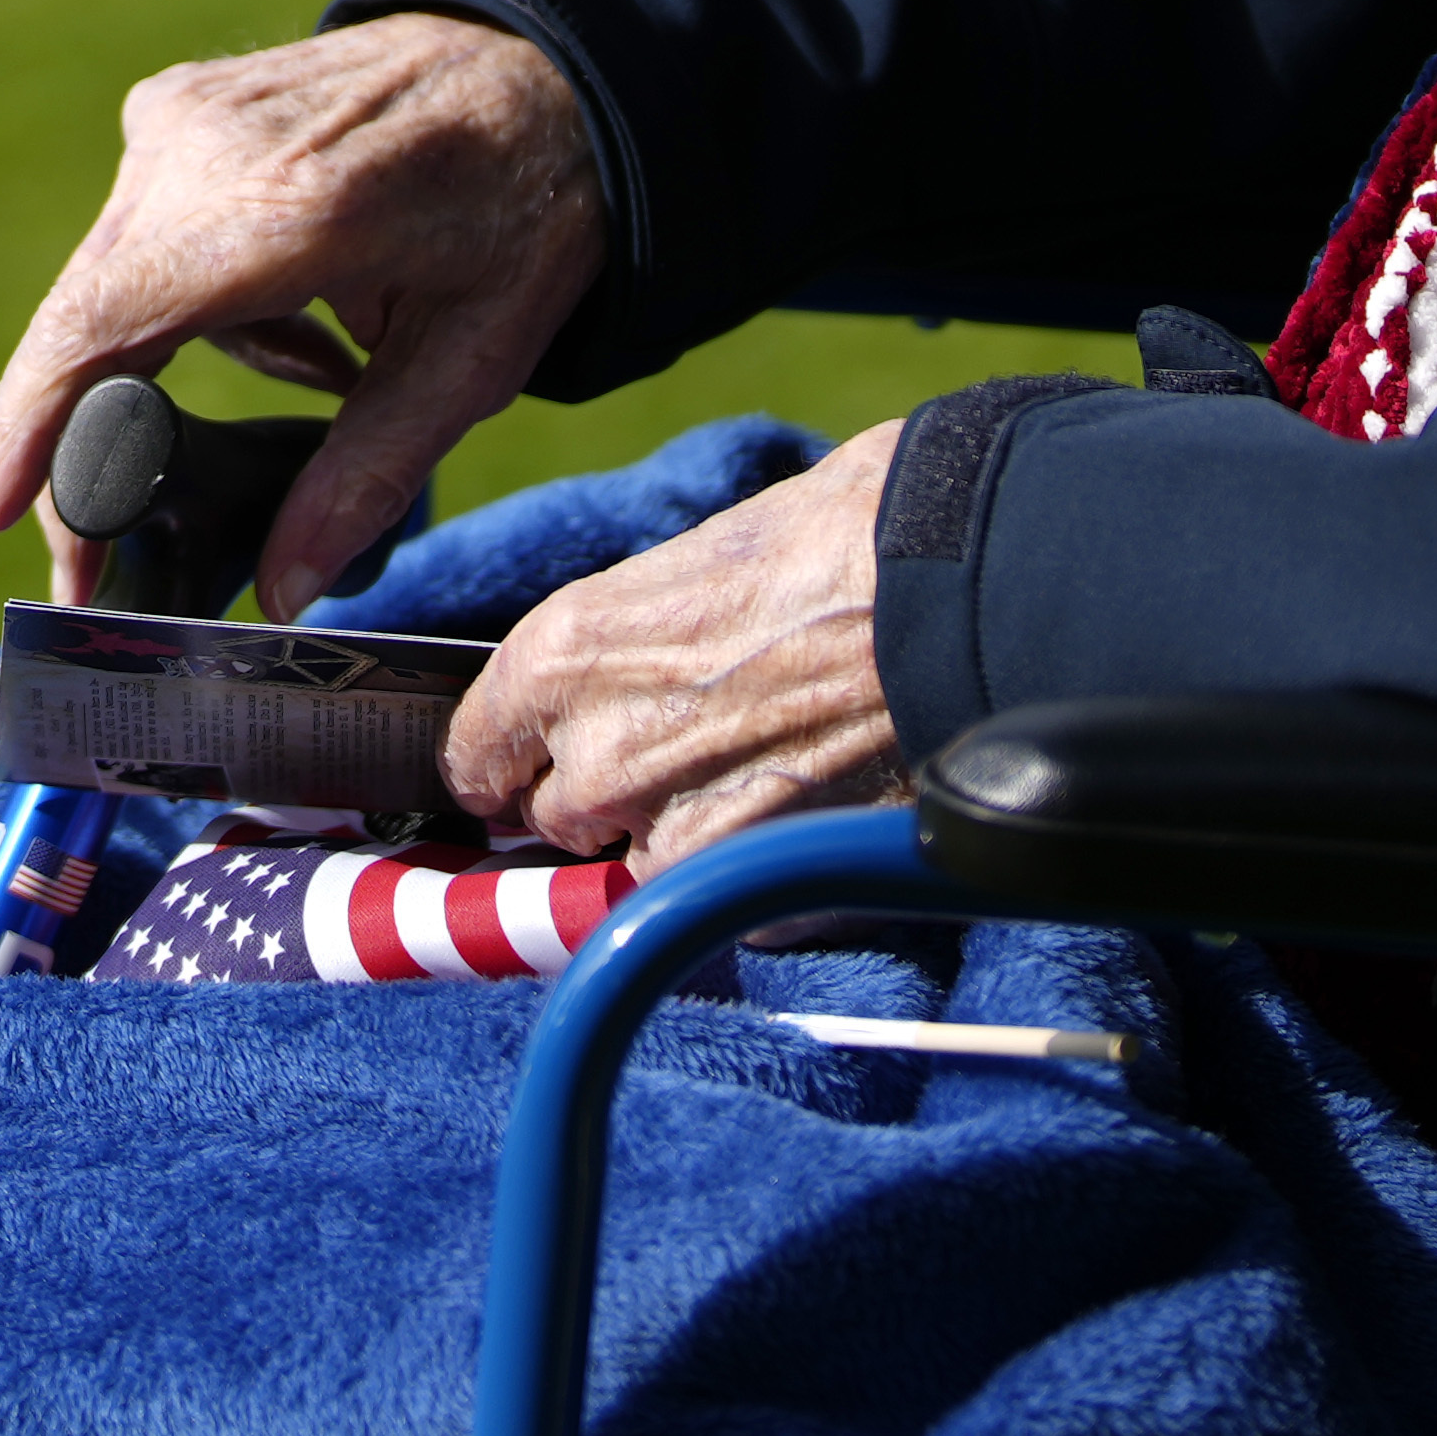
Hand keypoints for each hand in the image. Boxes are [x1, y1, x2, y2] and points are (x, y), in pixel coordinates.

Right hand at [0, 23, 612, 616]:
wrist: (552, 66)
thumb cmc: (528, 211)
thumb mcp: (472, 360)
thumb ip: (364, 480)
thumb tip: (278, 596)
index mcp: (282, 212)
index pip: (98, 330)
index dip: (30, 431)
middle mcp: (202, 148)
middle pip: (85, 325)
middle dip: (90, 448)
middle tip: (110, 554)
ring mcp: (179, 113)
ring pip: (113, 289)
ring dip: (176, 364)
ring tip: (327, 368)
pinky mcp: (175, 102)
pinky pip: (142, 236)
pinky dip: (195, 300)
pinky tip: (302, 307)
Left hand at [441, 422, 909, 864]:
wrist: (961, 590)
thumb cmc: (839, 538)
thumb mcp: (689, 567)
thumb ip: (627, 648)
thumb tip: (626, 682)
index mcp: (557, 660)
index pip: (475, 758)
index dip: (508, 763)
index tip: (530, 769)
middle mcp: (594, 757)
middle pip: (557, 818)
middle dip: (605, 796)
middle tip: (685, 753)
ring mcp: (673, 832)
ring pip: (634, 867)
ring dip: (677, 838)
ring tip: (757, 776)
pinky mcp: (757, 882)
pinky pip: (719, 896)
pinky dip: (750, 870)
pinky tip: (801, 809)